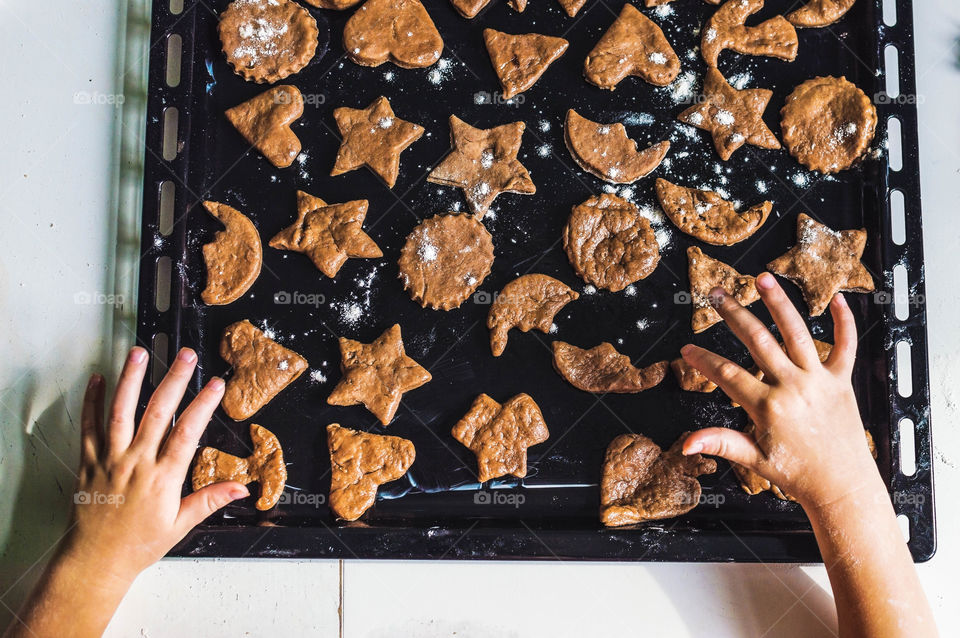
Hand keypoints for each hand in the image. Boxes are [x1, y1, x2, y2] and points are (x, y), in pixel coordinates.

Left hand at [63, 346, 247, 581]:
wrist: (95, 561)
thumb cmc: (138, 545)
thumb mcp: (180, 525)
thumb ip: (209, 499)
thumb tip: (241, 487)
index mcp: (162, 478)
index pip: (187, 433)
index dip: (203, 406)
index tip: (216, 385)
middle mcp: (136, 463)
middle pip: (157, 413)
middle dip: (174, 380)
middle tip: (186, 356)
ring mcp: (110, 460)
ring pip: (120, 412)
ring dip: (131, 380)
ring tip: (140, 353)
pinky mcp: (88, 462)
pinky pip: (88, 427)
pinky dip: (91, 402)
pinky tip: (97, 380)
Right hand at [679, 273, 878, 509]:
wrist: (843, 486)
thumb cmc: (798, 474)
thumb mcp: (754, 459)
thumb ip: (720, 442)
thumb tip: (686, 443)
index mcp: (768, 407)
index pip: (727, 374)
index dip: (703, 360)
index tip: (688, 349)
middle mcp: (793, 387)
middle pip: (757, 341)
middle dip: (733, 314)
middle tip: (717, 295)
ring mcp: (818, 381)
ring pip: (796, 332)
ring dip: (778, 303)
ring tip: (763, 279)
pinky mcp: (842, 381)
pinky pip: (844, 346)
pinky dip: (843, 322)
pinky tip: (835, 299)